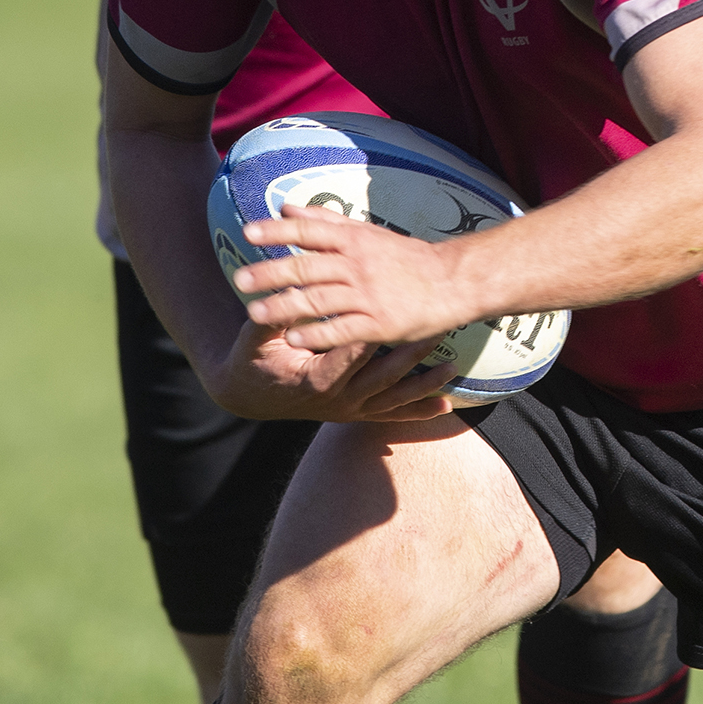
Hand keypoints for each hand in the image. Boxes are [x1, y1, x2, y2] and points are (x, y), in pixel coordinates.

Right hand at [204, 316, 456, 422]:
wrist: (251, 395)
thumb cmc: (254, 359)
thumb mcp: (256, 337)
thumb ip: (275, 316)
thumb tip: (289, 287)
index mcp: (315, 378)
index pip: (348, 357)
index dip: (371, 338)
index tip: (395, 317)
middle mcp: (338, 399)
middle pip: (381, 377)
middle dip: (410, 354)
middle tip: (436, 330)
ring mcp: (350, 410)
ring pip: (393, 398)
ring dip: (424, 383)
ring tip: (451, 366)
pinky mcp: (357, 415)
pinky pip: (392, 415)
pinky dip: (419, 410)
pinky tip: (446, 405)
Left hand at [236, 203, 484, 351]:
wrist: (452, 282)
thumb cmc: (406, 257)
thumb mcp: (367, 232)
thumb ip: (324, 222)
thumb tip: (285, 207)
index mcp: (354, 239)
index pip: (309, 231)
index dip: (278, 232)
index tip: (249, 233)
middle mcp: (357, 264)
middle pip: (307, 266)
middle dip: (271, 273)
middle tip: (239, 280)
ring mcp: (368, 294)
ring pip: (318, 299)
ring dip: (284, 306)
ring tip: (253, 313)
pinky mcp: (379, 324)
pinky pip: (341, 329)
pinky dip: (316, 333)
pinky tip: (292, 338)